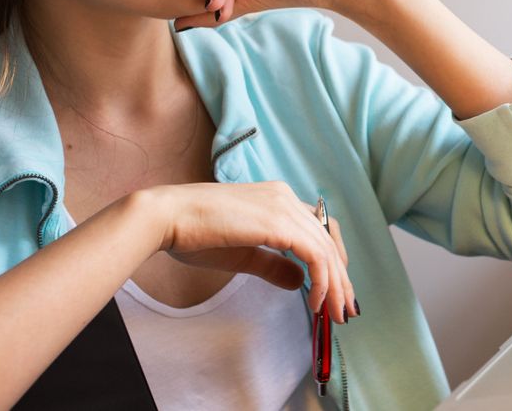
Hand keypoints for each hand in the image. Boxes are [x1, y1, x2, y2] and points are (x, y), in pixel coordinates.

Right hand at [143, 181, 357, 321]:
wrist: (167, 217)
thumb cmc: (194, 235)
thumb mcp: (244, 255)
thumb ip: (274, 265)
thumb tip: (300, 281)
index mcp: (278, 200)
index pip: (321, 228)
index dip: (334, 259)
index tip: (335, 289)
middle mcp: (285, 197)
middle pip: (329, 239)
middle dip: (341, 279)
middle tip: (344, 310)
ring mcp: (283, 206)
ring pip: (326, 248)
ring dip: (335, 285)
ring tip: (335, 314)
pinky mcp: (278, 222)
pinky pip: (314, 254)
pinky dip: (322, 280)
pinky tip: (316, 302)